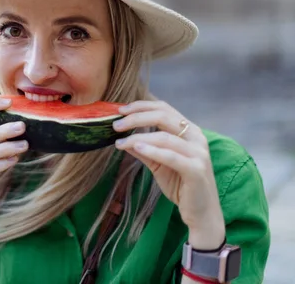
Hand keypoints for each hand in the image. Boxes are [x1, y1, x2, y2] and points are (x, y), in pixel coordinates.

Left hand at [113, 100, 225, 248]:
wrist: (201, 213)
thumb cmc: (181, 186)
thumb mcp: (158, 164)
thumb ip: (143, 149)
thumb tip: (121, 138)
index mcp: (189, 131)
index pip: (164, 108)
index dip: (141, 106)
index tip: (120, 110)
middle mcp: (196, 137)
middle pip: (163, 116)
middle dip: (136, 117)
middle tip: (116, 124)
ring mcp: (199, 153)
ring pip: (165, 136)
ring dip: (138, 136)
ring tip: (120, 140)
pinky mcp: (196, 170)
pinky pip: (171, 156)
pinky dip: (152, 150)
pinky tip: (136, 148)